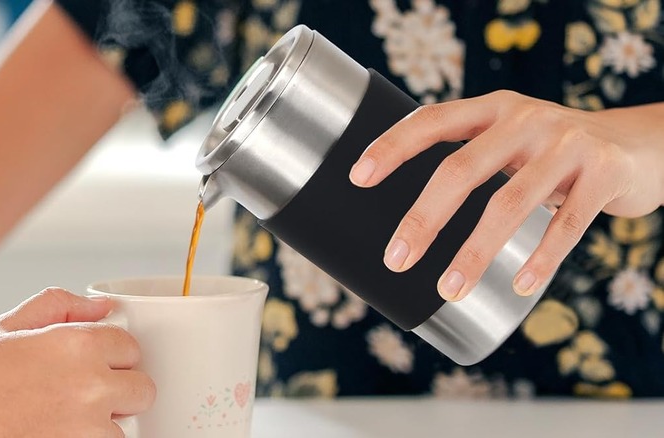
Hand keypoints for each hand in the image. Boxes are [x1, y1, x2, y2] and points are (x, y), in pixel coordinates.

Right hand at [0, 288, 154, 436]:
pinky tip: (62, 432)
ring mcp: (86, 426)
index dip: (113, 357)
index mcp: (78, 344)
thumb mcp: (9, 325)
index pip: (131, 348)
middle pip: (143, 388)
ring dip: (106, 424)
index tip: (95, 366)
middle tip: (88, 395)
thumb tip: (103, 305)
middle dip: (121, 391)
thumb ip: (60, 304)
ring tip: (68, 418)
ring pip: (128, 425)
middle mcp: (90, 384)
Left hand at [349, 90, 663, 300]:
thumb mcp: (512, 139)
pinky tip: (519, 285)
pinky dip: (540, 259)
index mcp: (493, 110)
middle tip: (396, 258)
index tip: (358, 177)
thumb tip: (410, 213)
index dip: (392, 146)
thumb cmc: (555, 153)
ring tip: (448, 289)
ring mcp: (566, 145)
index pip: (431, 121)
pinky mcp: (603, 174)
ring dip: (474, 253)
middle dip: (423, 218)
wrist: (638, 145)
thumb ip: (470, 158)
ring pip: (509, 204)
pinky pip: (566, 225)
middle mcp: (526, 120)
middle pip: (461, 170)